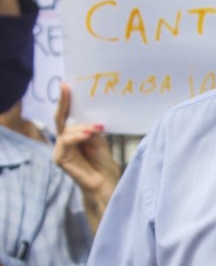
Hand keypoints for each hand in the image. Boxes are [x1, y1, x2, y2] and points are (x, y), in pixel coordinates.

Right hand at [53, 83, 120, 232]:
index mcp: (74, 132)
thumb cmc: (103, 161)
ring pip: (66, 131)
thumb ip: (92, 127)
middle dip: (63, 102)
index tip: (67, 84)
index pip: (68, 114)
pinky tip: (89, 134)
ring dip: (81, 128)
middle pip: (60, 118)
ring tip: (96, 128)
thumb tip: (89, 117)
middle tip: (66, 88)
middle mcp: (64, 139)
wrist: (105, 181)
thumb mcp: (99, 138)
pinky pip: (66, 142)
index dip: (66, 100)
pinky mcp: (59, 159)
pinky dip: (78, 137)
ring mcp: (60, 149)